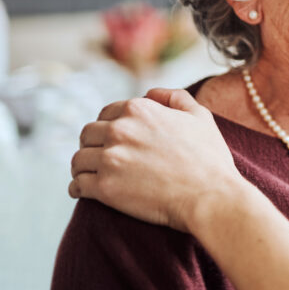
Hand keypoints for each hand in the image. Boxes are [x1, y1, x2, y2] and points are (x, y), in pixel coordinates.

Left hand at [70, 88, 243, 232]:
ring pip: (78, 159)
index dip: (109, 126)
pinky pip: (77, 185)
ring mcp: (110, 158)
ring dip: (83, 166)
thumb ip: (175, 97)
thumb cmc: (210, 158)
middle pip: (88, 134)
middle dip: (93, 144)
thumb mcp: (200, 116)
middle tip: (101, 158)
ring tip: (91, 175)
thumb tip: (150, 93)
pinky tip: (84, 191)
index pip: (106, 113)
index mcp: (139, 109)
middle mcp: (120, 129)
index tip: (114, 140)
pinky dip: (77, 188)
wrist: (211, 196)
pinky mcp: (104, 187)